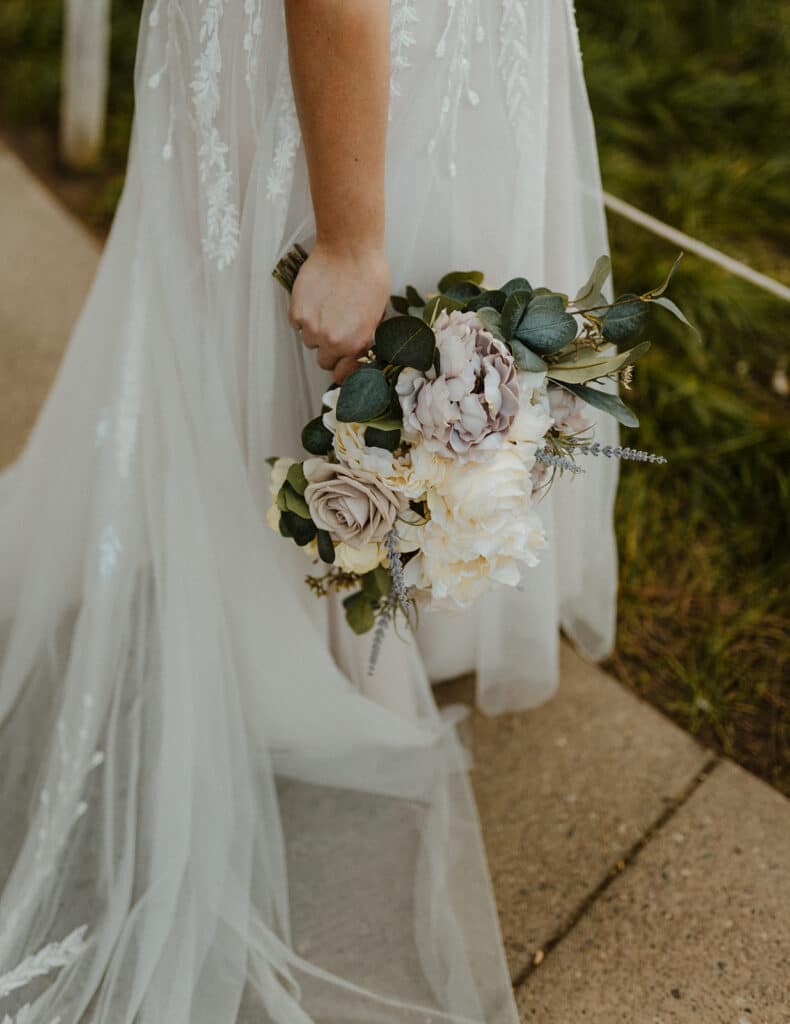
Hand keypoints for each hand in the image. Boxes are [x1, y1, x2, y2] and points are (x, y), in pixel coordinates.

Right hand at [288, 241, 389, 382]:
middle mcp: (333, 341)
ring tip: (326, 308)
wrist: (349, 249)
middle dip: (329, 349)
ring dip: (315, 330)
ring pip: (309, 341)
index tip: (340, 363)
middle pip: (323, 361)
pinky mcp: (297, 311)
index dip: (341, 368)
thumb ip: (365, 336)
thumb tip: (357, 348)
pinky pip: (297, 323)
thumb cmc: (370, 275)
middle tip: (334, 329)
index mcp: (356, 344)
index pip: (342, 374)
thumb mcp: (378, 312)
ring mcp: (312, 327)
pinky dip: (303, 315)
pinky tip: (314, 299)